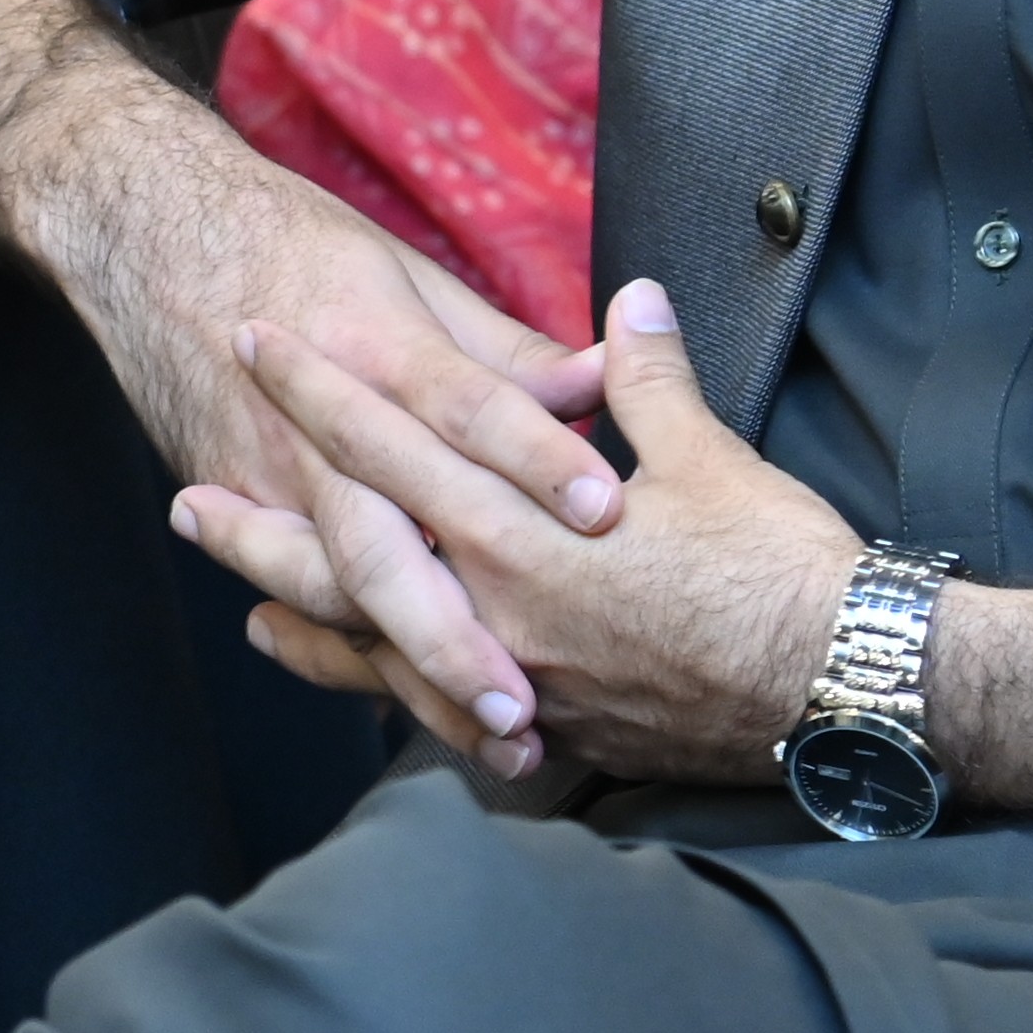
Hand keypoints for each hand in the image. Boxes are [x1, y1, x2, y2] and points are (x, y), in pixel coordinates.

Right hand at [0, 0, 620, 766]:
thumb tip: (601, 379)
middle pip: (387, 543)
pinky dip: (345, 656)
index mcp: (374, 342)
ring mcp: (266, 476)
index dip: (535, 456)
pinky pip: (294, 595)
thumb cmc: (293, 245)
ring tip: (488, 739)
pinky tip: (406, 713)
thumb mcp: (407, 274)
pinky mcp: (233, 503)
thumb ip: (502, 347)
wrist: (144, 233)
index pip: (465, 407)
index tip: (606, 511)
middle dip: (454, 633)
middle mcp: (318, 424)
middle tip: (526, 705)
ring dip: (410, 671)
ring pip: (340, 594)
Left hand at [194, 278, 860, 788]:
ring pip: (375, 642)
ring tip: (237, 586)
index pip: (396, 442)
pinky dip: (372, 683)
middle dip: (264, 520)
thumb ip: (646, 381)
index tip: (257, 345)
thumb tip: (625, 306)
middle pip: (351, 555)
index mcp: (527, 526)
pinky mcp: (550, 726)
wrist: (847, 693)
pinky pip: (430, 708)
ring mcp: (517, 676)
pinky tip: (341, 669)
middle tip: (185, 498)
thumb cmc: (783, 569)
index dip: (321, 390)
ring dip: (299, 608)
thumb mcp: (712, 457)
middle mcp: (500, 608)